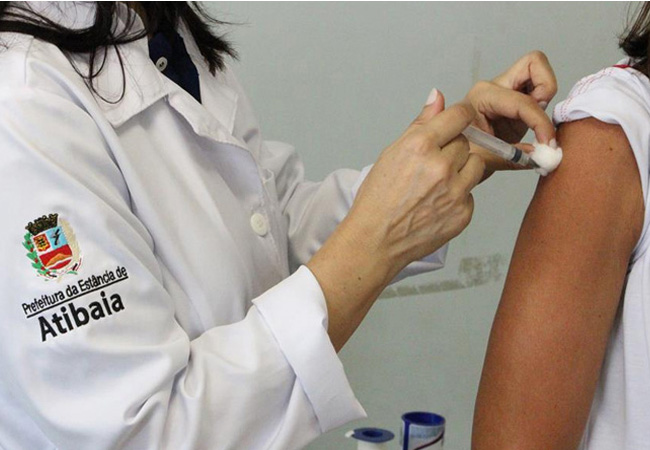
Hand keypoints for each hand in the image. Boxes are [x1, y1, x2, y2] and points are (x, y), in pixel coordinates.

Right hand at [307, 89, 483, 350]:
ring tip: (436, 183)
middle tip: (433, 165)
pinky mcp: (464, 213)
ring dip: (462, 170)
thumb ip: (420, 124)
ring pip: (476, 165)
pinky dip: (458, 195)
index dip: (458, 119)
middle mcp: (441, 166)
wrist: (375, 240)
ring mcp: (456, 191)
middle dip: (454, 149)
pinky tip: (436, 203)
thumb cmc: (378, 197)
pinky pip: (471, 193)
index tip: (454, 125)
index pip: (460, 116)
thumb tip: (438, 96)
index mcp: (420, 145)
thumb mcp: (392, 153)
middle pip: (468, 142)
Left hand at [465, 51, 556, 175]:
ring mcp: (508, 94)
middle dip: (546, 88)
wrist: (451, 159)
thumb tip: (540, 155)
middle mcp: (496, 88)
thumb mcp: (480, 159)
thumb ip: (511, 158)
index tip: (547, 144)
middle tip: (542, 120)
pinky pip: (540, 94)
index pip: (522, 101)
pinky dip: (545, 108)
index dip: (539, 122)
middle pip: (534, 64)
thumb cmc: (458, 154)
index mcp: (483, 96)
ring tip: (540, 127)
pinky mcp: (517, 106)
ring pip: (539, 75)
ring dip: (546, 98)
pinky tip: (538, 131)